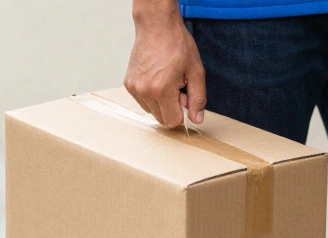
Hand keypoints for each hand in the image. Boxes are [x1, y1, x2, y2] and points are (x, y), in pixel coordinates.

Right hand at [124, 0, 204, 126]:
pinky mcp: (129, 83)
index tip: (185, 95)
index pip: (172, 121)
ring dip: (162, 102)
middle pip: (161, 118)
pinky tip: (158, 78)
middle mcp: (143, 91)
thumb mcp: (196, 72)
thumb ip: (198, 99)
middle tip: (177, 86)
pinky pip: (144, 101)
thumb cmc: (177, 45)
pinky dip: (153, 95)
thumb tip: (197, 119)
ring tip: (168, 80)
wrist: (157, 26)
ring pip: (152, 111)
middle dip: (173, 107)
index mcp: (161, 90)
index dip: (183, 112)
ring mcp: (133, 87)